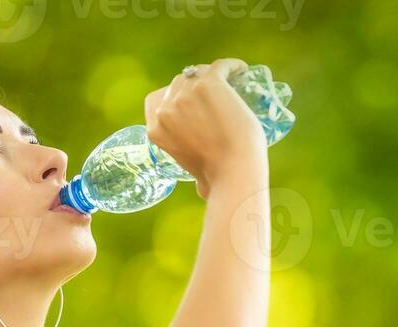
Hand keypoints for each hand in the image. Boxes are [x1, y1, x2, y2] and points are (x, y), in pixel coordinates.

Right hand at [143, 58, 268, 199]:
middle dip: (193, 86)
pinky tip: (242, 70)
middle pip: (178, 83)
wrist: (234, 170)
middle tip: (214, 94)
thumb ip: (194, 171)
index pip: (158, 100)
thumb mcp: (194, 175)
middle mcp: (166, 108)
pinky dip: (232, 67)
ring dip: (211, 75)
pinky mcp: (209, 84)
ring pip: (198, 72)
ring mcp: (185, 93)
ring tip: (229, 82)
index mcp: (155, 128)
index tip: (192, 101)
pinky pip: (220, 67)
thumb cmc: (219, 179)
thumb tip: (202, 188)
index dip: (175, 98)